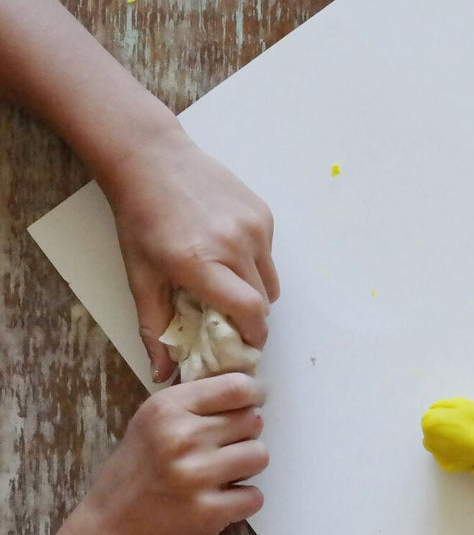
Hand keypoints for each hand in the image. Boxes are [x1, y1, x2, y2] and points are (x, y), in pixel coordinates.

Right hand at [70, 374, 268, 534]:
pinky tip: (219, 503)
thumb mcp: (150, 426)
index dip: (253, 396)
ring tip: (221, 477)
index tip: (253, 404)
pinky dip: (243, 502)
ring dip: (247, 468)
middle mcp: (181, 437)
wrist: (108, 534)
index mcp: (166, 408)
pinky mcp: (209, 511)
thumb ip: (192, 407)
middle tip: (223, 452)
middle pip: (253, 421)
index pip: (236, 387)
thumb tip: (246, 390)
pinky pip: (255, 496)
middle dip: (245, 436)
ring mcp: (196, 474)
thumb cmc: (133, 477)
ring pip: (260, 456)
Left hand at [103, 128, 278, 381]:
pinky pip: (269, 255)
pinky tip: (228, 249)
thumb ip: (155, 327)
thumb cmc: (141, 219)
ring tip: (227, 282)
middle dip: (251, 317)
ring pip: (271, 280)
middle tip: (228, 317)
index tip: (244, 345)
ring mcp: (254, 227)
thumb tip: (163, 374)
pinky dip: (254, 263)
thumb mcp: (140, 276)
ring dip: (255, 291)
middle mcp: (234, 244)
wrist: (152, 160)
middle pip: (264, 301)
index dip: (253, 336)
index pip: (250, 312)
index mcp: (201, 262)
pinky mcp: (263, 214)